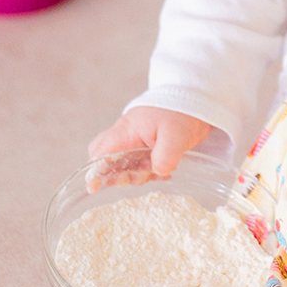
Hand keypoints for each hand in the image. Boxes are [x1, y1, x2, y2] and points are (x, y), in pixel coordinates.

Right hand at [86, 107, 212, 189]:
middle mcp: (126, 133)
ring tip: (154, 173)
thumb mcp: (176, 135)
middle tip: (134, 178)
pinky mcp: (144, 144)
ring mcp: (134, 138)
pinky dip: (144, 170)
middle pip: (105, 157)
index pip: (102, 150)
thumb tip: (157, 171)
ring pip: (121, 162)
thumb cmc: (181, 113)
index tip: (93, 186)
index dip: (95, 169)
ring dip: (133, 173)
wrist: (194, 100)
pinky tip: (160, 172)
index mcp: (127, 129)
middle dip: (113, 173)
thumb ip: (165, 155)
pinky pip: (136, 161)